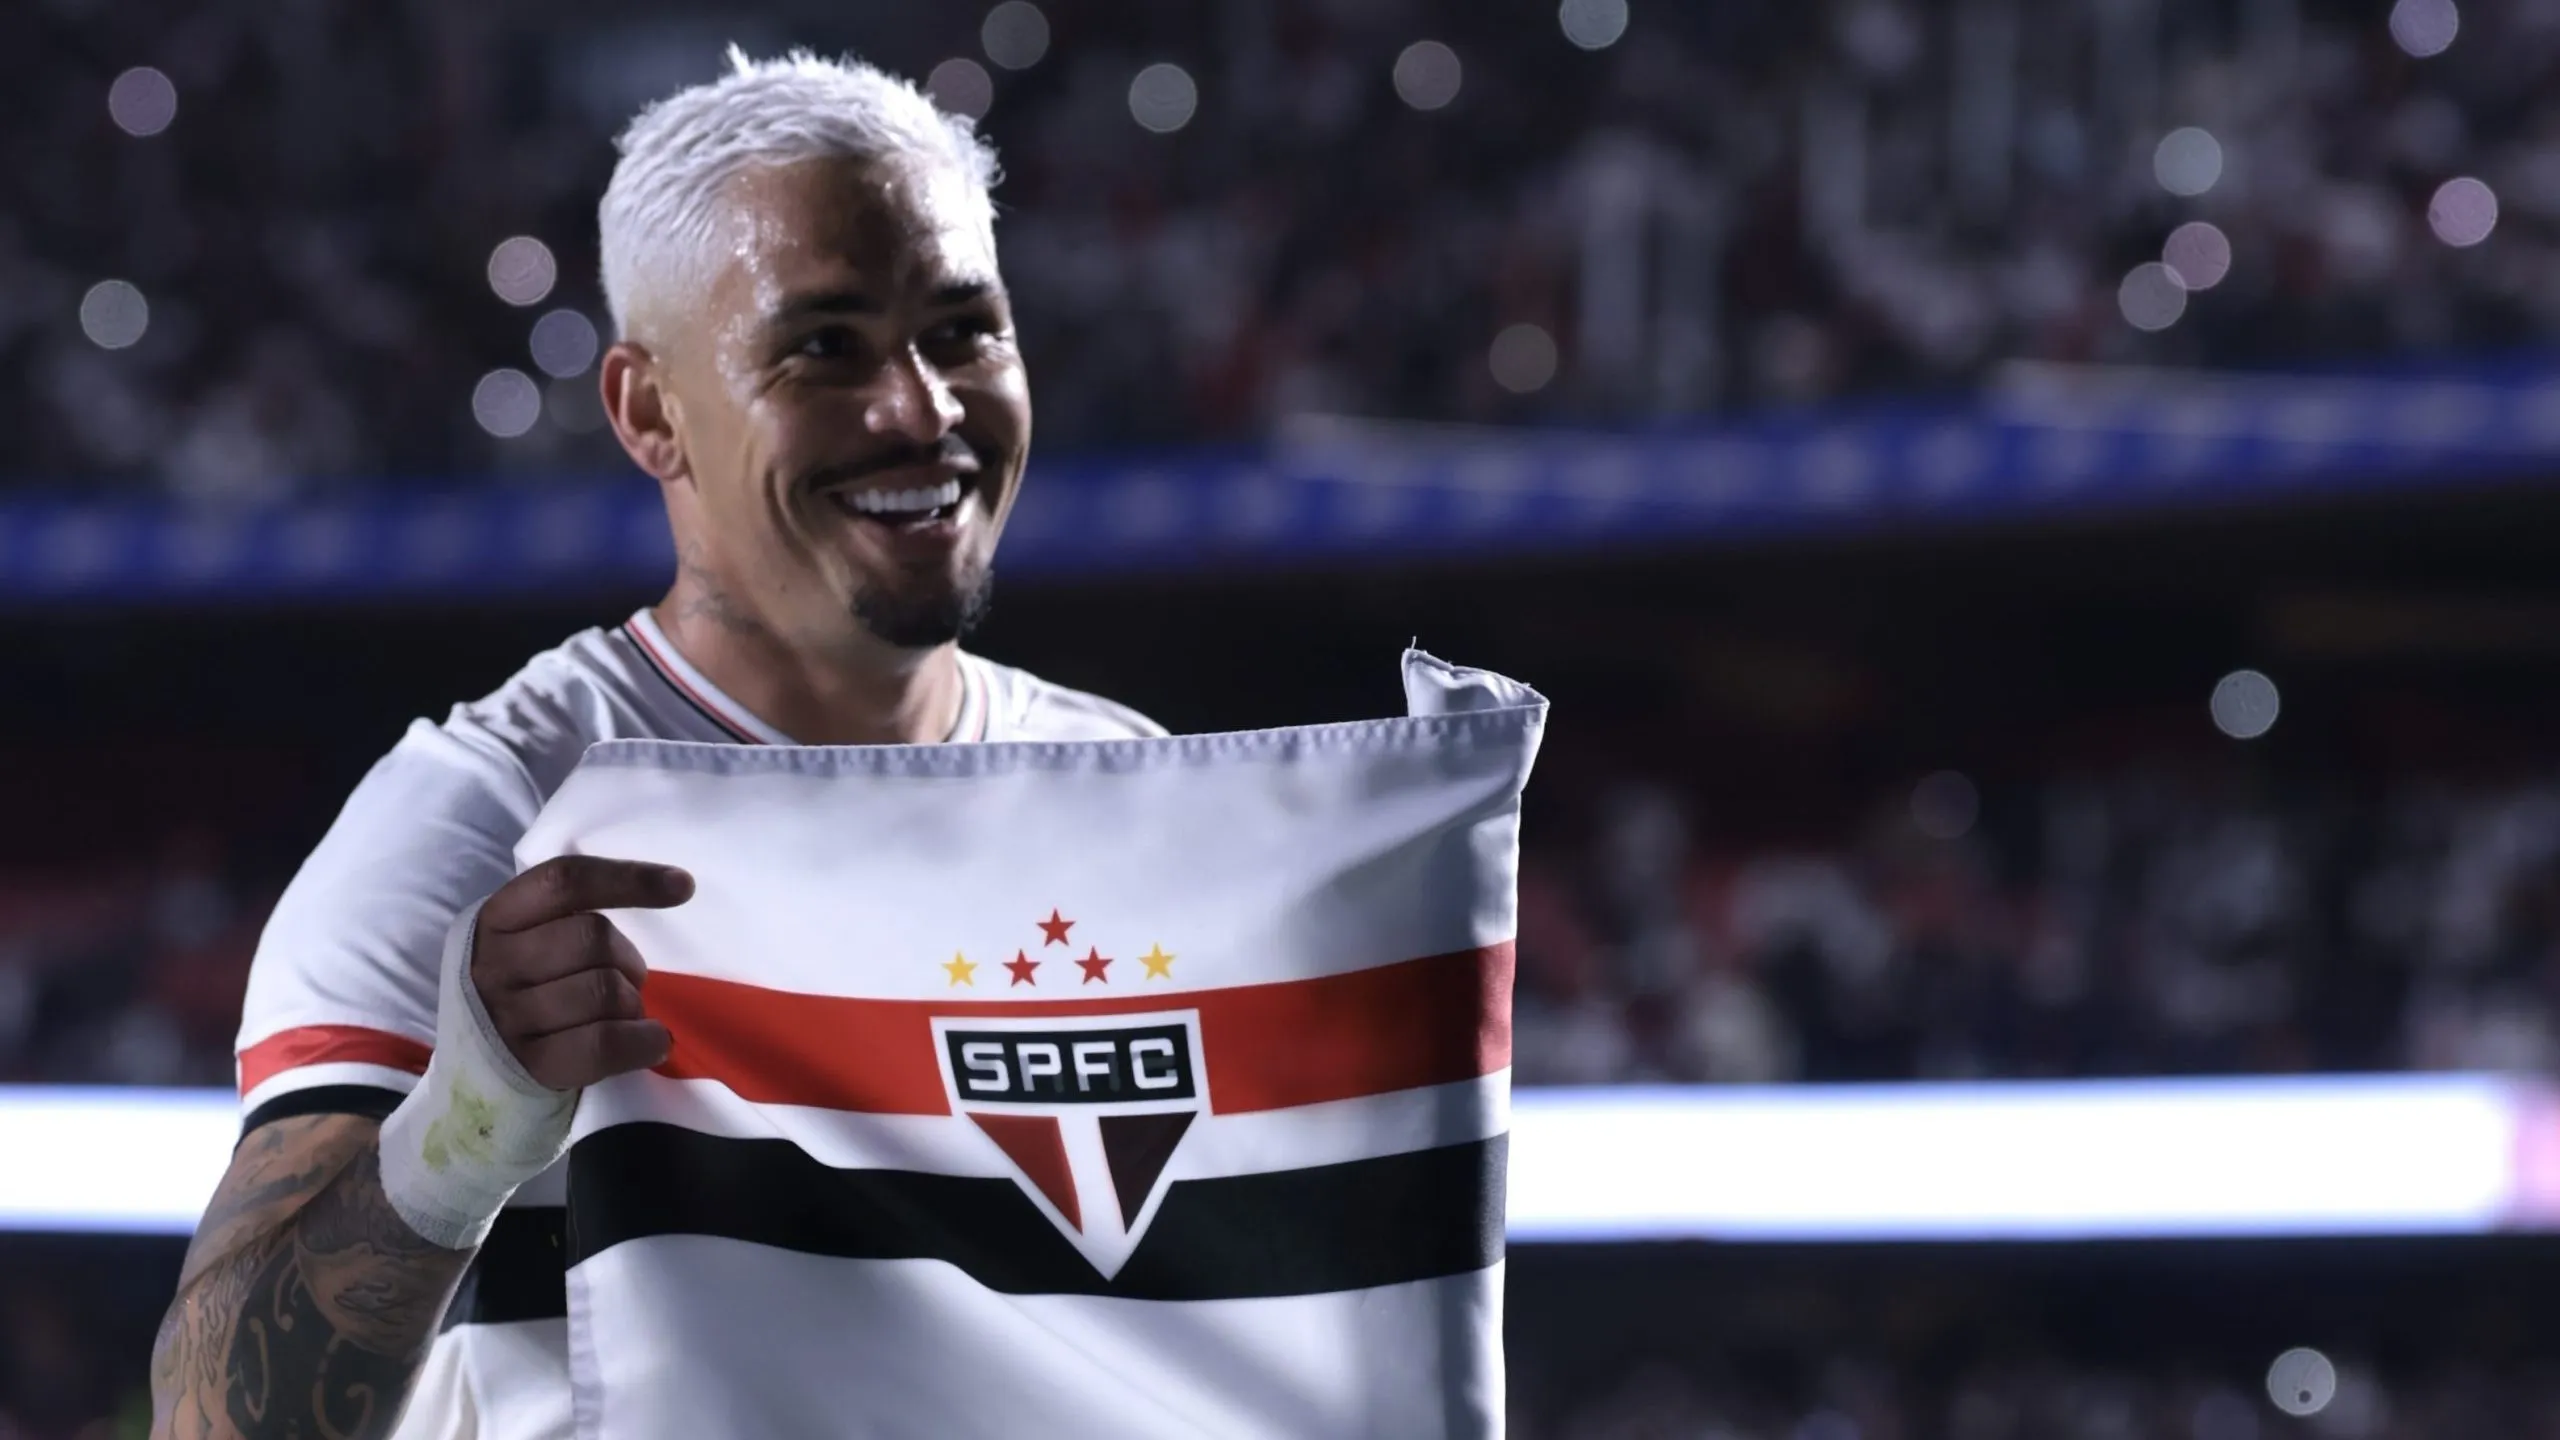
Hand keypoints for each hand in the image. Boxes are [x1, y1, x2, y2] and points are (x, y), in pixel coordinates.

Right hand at [470, 856, 694, 1090]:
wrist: (482, 1057)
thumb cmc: (525, 981)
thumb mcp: (529, 933)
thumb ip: (573, 911)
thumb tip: (671, 887)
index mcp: (498, 918)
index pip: (565, 881)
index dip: (628, 878)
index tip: (683, 886)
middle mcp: (496, 964)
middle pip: (593, 937)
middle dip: (627, 958)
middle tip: (627, 978)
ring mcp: (509, 1018)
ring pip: (603, 991)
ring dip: (632, 1002)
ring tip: (624, 1011)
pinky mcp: (532, 1065)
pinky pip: (603, 1044)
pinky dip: (642, 1041)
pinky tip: (653, 1039)